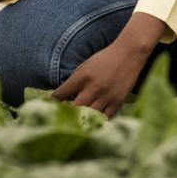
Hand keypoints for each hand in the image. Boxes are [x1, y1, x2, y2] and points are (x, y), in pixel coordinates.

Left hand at [51, 12, 166, 117]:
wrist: (129, 53)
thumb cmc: (104, 59)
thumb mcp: (86, 66)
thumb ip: (74, 81)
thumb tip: (60, 97)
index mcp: (83, 76)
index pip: (61, 93)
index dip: (52, 103)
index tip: (47, 108)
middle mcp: (94, 87)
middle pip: (74, 109)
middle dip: (65, 115)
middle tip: (60, 119)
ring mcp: (106, 96)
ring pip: (88, 116)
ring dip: (80, 120)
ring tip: (74, 124)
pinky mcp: (117, 102)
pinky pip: (104, 118)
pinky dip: (96, 121)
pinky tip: (91, 122)